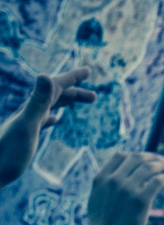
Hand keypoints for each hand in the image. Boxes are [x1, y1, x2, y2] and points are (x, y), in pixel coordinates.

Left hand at [0, 68, 96, 186]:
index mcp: (31, 108)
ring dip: (64, 102)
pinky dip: (51, 117)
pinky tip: (54, 120)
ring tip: (76, 102)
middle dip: (74, 92)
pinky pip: (41, 121)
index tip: (88, 71)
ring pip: (48, 106)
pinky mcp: (25, 136)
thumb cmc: (7, 154)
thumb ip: (37, 102)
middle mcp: (28, 112)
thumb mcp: (26, 126)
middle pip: (54, 96)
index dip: (71, 77)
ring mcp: (26, 123)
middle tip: (94, 97)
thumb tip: (46, 75)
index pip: (54, 87)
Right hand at [86, 152, 163, 224]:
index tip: (146, 158)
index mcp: (101, 178)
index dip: (136, 155)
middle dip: (152, 157)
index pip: (120, 156)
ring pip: (149, 167)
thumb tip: (117, 177)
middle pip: (137, 158)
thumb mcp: (97, 199)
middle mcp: (114, 180)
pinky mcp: (141, 200)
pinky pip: (158, 181)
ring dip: (161, 166)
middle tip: (162, 161)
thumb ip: (106, 186)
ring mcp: (127, 189)